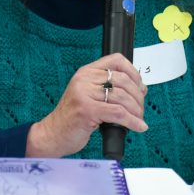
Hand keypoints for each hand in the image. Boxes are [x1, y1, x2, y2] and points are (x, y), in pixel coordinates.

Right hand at [26, 54, 146, 157]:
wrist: (53, 134)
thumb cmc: (73, 117)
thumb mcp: (89, 95)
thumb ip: (108, 88)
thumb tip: (139, 88)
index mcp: (86, 72)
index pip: (116, 60)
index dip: (134, 72)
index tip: (140, 87)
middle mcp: (85, 79)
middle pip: (123, 80)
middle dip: (138, 96)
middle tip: (140, 109)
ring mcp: (84, 94)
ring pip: (122, 97)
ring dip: (136, 110)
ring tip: (138, 119)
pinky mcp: (86, 110)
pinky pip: (118, 113)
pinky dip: (132, 121)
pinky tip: (138, 127)